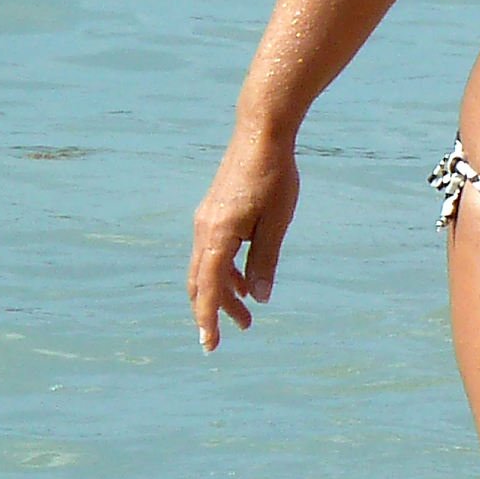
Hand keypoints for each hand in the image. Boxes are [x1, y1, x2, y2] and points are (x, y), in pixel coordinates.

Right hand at [189, 129, 300, 351]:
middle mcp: (203, 230)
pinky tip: (243, 280)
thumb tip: (260, 298)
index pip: (207, 287)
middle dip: (216, 310)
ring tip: (248, 313)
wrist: (261, 134)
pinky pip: (211, 252)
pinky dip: (224, 271)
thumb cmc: (275, 177)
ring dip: (223, 292)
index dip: (208, 318)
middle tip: (239, 332)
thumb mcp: (276, 223)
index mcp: (217, 236)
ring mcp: (205, 221)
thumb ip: (265, 261)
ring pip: (205, 268)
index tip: (210, 344)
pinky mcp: (213, 213)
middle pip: (202, 282)